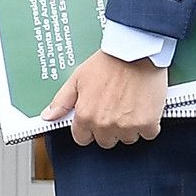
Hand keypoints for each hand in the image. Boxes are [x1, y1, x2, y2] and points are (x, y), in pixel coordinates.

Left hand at [41, 49, 167, 148]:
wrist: (136, 53)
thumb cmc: (108, 63)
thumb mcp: (77, 79)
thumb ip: (62, 101)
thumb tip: (48, 117)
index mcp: (85, 115)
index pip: (82, 139)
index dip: (87, 129)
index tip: (93, 120)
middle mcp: (105, 124)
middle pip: (105, 141)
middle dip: (108, 129)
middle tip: (113, 109)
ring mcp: (127, 126)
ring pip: (127, 139)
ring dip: (128, 127)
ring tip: (128, 105)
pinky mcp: (147, 124)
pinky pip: (148, 134)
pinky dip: (148, 124)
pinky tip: (143, 107)